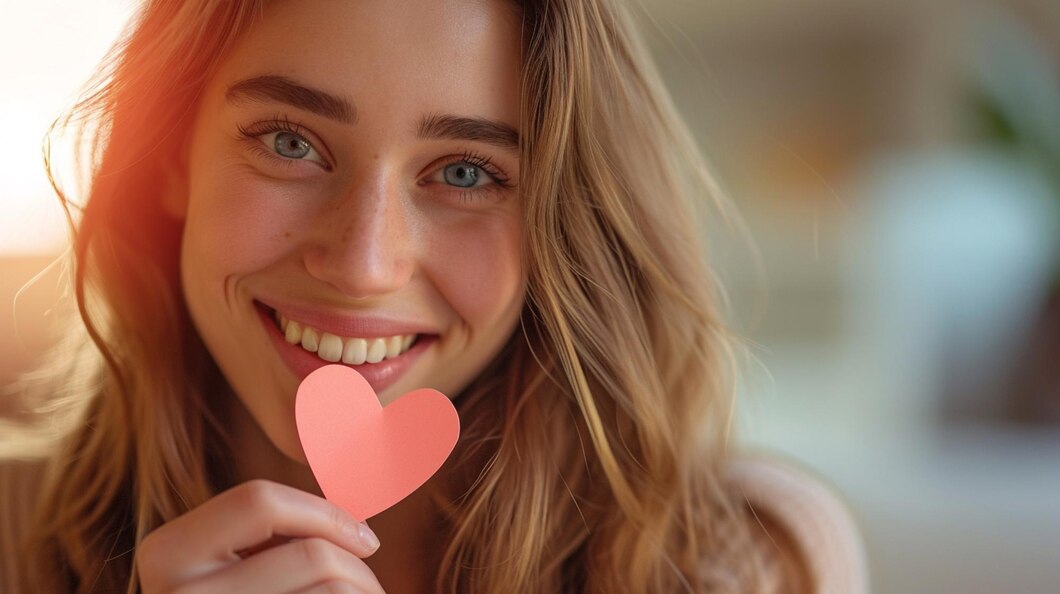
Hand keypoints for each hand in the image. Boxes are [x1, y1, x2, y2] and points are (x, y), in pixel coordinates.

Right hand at [136, 479, 384, 592]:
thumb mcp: (228, 570)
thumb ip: (271, 535)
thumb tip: (364, 465)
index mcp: (166, 554)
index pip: (259, 499)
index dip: (326, 511)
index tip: (366, 538)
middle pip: (311, 554)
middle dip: (358, 569)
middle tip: (370, 591)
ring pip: (333, 593)